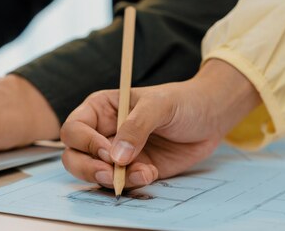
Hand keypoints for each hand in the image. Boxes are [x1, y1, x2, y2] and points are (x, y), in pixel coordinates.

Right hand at [60, 59, 259, 188]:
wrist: (210, 117)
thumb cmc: (182, 101)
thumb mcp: (159, 105)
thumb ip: (136, 127)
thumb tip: (117, 156)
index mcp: (99, 110)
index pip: (74, 129)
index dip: (85, 143)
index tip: (108, 152)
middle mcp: (101, 132)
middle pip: (74, 156)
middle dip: (89, 168)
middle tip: (111, 174)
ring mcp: (115, 154)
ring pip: (94, 174)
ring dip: (112, 180)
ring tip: (141, 173)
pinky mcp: (132, 170)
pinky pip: (120, 184)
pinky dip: (132, 184)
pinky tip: (151, 173)